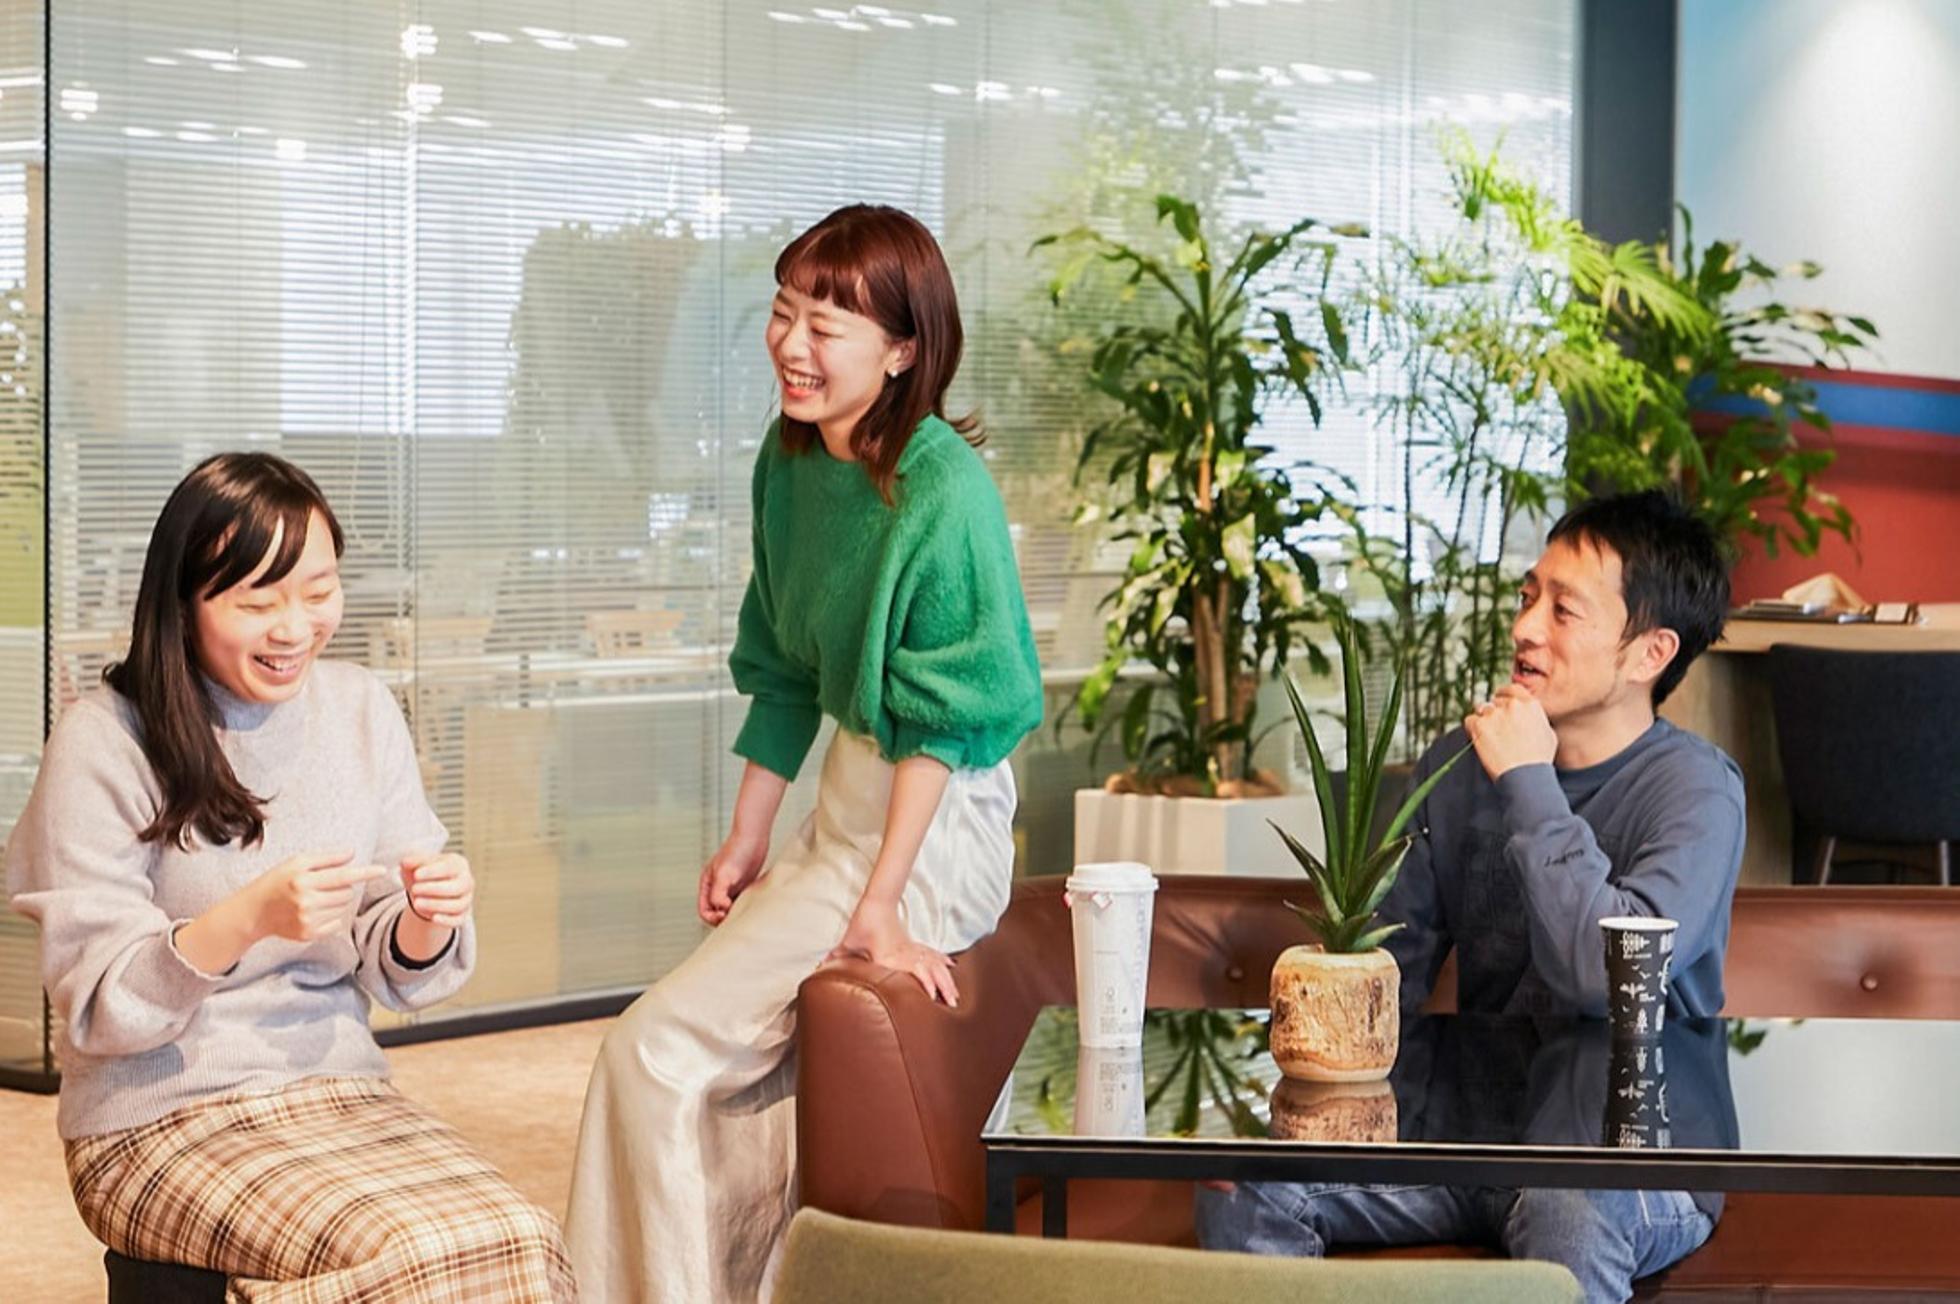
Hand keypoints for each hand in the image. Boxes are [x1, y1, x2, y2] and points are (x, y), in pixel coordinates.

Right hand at [250, 851, 385, 942]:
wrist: (254, 911)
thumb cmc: (277, 881)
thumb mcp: (296, 862)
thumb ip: (326, 858)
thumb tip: (352, 854)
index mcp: (303, 880)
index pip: (343, 876)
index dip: (365, 873)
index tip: (382, 870)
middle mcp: (306, 902)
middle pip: (347, 893)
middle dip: (342, 887)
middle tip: (322, 885)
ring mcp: (307, 920)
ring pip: (343, 907)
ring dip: (336, 901)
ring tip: (315, 898)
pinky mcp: (308, 934)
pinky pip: (336, 923)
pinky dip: (331, 916)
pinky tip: (313, 912)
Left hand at [401, 851, 474, 928]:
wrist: (429, 892)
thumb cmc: (426, 874)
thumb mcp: (418, 865)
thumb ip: (413, 861)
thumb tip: (406, 861)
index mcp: (458, 864)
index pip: (449, 867)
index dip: (432, 871)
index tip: (416, 875)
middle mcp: (466, 881)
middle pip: (457, 887)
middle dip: (434, 889)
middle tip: (414, 890)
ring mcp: (466, 899)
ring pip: (457, 905)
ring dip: (436, 905)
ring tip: (416, 903)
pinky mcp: (462, 915)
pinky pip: (458, 920)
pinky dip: (446, 920)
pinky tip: (433, 918)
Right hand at [698, 832, 768, 925]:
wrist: (754, 837)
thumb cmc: (737, 851)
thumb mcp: (724, 874)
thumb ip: (718, 894)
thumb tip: (721, 910)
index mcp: (707, 885)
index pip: (704, 910)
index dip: (712, 918)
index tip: (725, 916)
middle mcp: (717, 887)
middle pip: (716, 912)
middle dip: (724, 919)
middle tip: (736, 918)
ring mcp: (731, 887)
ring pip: (729, 909)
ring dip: (735, 914)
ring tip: (744, 913)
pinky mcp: (744, 885)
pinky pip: (740, 902)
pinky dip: (744, 907)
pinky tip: (752, 906)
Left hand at [828, 895, 959, 1006]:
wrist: (876, 903)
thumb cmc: (862, 923)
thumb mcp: (849, 942)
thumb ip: (837, 956)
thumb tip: (819, 966)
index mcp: (891, 957)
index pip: (912, 972)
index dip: (925, 984)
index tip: (933, 998)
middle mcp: (905, 954)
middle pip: (930, 971)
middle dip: (942, 987)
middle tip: (952, 1003)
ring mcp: (911, 949)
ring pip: (934, 965)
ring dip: (946, 979)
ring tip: (955, 995)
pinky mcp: (913, 944)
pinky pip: (931, 954)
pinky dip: (942, 961)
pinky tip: (951, 967)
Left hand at [1464, 683, 1557, 779]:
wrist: (1525, 776)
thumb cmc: (1538, 760)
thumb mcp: (1548, 734)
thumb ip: (1536, 718)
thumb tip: (1529, 716)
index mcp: (1530, 704)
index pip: (1512, 689)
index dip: (1504, 697)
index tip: (1500, 705)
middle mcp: (1512, 705)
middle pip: (1494, 701)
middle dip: (1493, 714)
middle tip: (1496, 731)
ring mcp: (1494, 714)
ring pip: (1481, 710)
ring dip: (1483, 721)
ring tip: (1490, 739)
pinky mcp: (1479, 725)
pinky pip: (1469, 721)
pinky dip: (1472, 730)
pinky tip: (1481, 742)